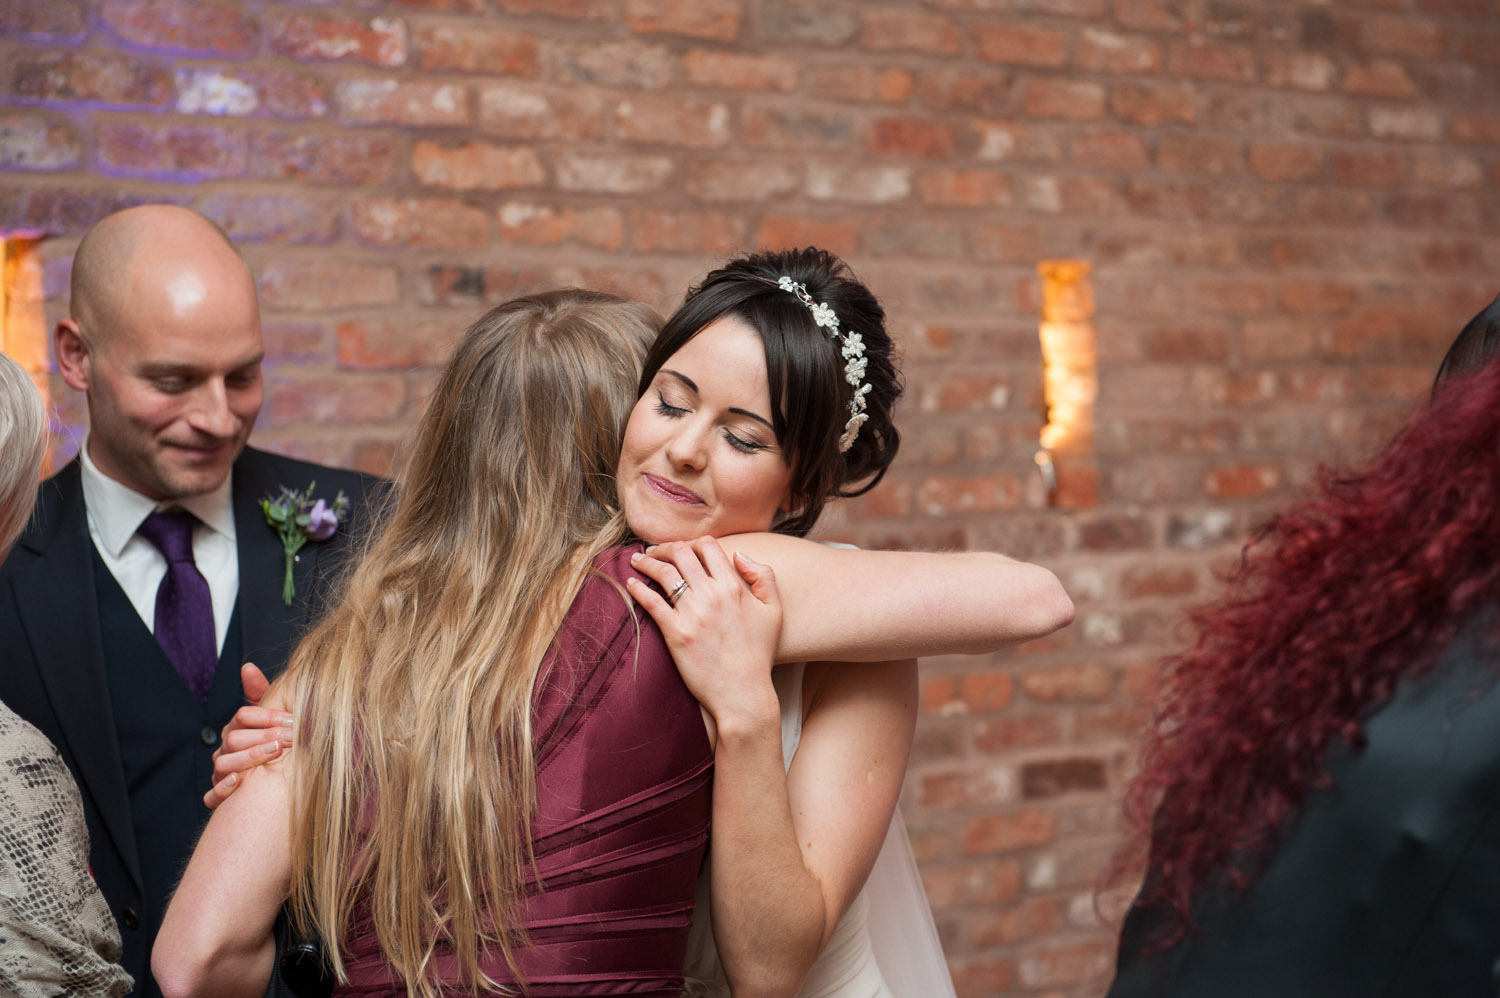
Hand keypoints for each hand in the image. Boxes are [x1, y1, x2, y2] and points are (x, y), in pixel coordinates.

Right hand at [203, 663, 294, 809]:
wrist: (271, 781)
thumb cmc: (272, 742)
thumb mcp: (271, 718)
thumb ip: (262, 693)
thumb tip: (248, 667)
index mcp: (237, 728)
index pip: (243, 717)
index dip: (268, 717)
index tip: (293, 720)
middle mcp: (226, 749)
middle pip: (235, 739)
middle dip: (265, 737)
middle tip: (291, 738)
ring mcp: (221, 771)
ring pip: (223, 765)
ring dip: (249, 758)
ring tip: (274, 754)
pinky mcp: (219, 795)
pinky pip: (211, 795)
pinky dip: (222, 789)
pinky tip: (239, 781)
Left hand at [627, 537, 782, 731]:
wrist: (743, 693)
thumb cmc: (758, 653)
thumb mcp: (773, 610)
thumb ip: (764, 576)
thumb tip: (740, 554)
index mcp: (734, 587)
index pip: (708, 546)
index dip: (692, 542)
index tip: (682, 548)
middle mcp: (712, 595)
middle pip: (681, 553)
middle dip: (664, 547)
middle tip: (653, 551)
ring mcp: (693, 614)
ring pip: (663, 573)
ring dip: (646, 561)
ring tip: (637, 560)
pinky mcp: (676, 633)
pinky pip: (651, 602)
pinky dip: (638, 588)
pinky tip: (630, 583)